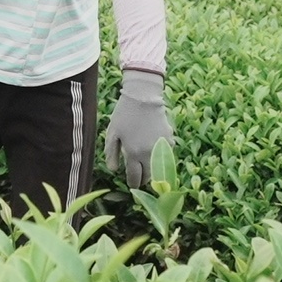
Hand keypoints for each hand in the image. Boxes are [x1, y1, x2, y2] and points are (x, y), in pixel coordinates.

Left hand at [103, 68, 171, 188]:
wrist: (144, 97)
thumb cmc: (124, 114)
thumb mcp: (112, 133)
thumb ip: (111, 154)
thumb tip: (113, 170)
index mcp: (134, 154)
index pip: (135, 178)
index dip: (133, 183)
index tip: (131, 183)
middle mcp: (150, 154)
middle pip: (149, 177)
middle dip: (143, 179)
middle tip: (138, 176)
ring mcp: (162, 147)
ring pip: (159, 167)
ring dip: (152, 169)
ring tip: (145, 165)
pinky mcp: (170, 140)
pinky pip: (165, 155)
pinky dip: (159, 156)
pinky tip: (152, 149)